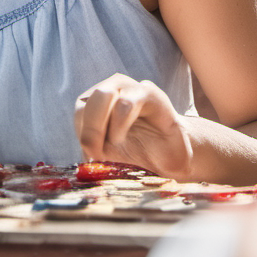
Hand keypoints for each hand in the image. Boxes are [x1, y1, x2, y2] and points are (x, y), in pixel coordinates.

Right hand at [75, 73, 191, 176]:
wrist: (160, 145)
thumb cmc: (170, 152)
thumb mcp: (178, 158)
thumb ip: (172, 160)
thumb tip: (157, 170)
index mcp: (151, 95)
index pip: (127, 102)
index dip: (118, 124)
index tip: (117, 144)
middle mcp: (126, 86)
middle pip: (101, 95)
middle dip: (95, 127)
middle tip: (96, 154)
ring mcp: (106, 91)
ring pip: (84, 106)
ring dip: (86, 133)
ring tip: (97, 156)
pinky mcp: (91, 103)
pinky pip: (79, 117)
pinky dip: (82, 136)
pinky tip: (93, 152)